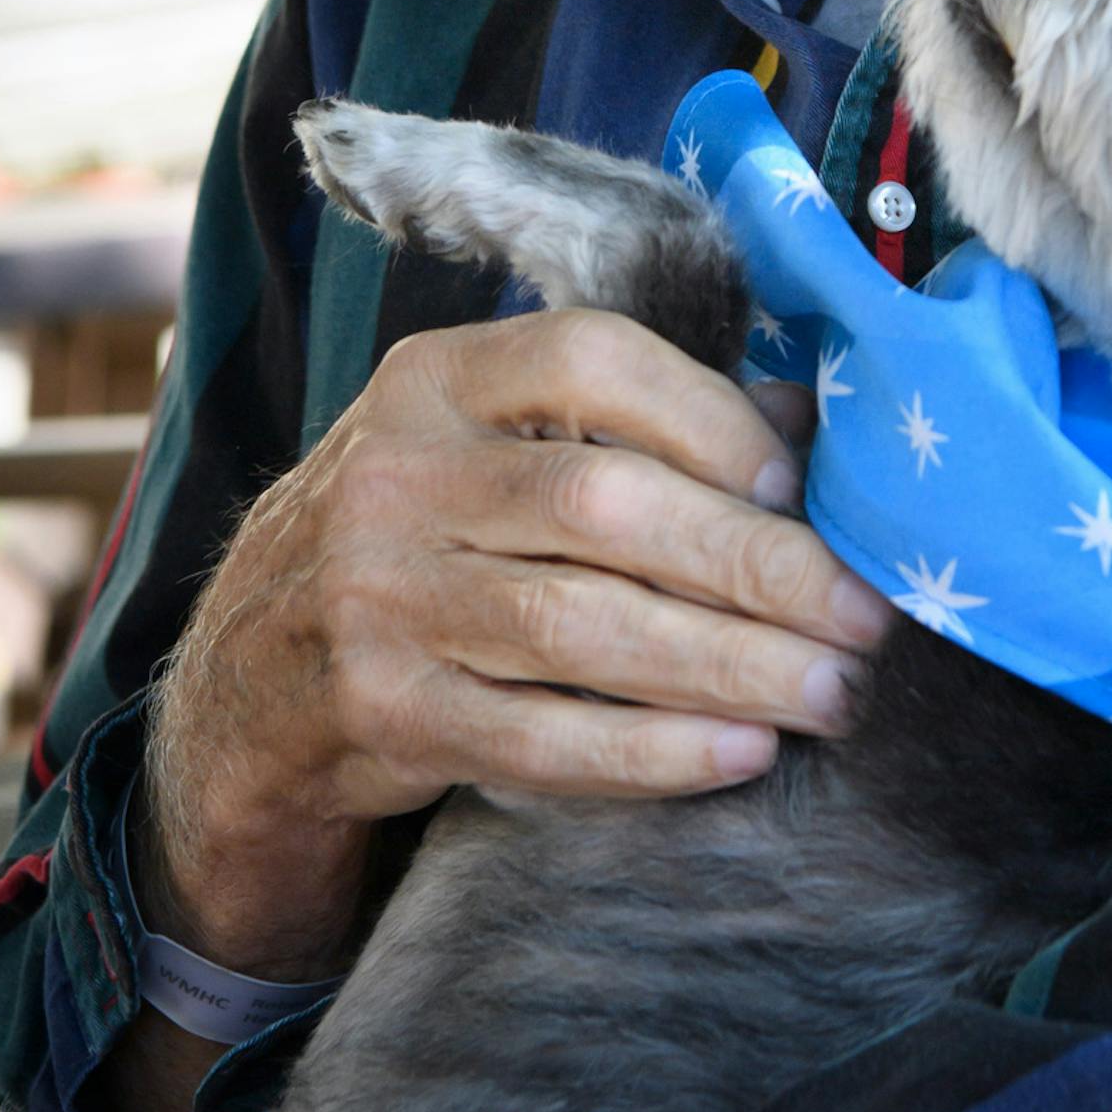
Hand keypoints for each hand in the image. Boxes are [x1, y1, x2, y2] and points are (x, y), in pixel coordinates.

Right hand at [140, 310, 884, 978]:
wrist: (248, 677)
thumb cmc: (422, 540)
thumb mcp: (489, 449)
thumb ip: (632, 429)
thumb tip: (813, 431)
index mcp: (437, 379)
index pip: (589, 359)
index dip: (706, 416)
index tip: (794, 483)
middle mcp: (396, 473)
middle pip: (603, 506)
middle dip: (754, 564)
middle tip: (863, 617)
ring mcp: (376, 597)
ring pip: (579, 628)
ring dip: (726, 664)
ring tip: (831, 692)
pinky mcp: (379, 712)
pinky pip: (536, 737)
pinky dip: (649, 751)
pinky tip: (740, 751)